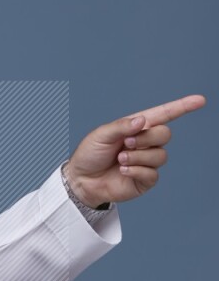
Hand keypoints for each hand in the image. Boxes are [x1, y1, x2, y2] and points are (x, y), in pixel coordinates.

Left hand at [64, 94, 205, 208]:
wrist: (81, 180)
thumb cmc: (90, 154)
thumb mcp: (101, 134)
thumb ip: (122, 126)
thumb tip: (142, 121)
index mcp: (137, 127)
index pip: (164, 115)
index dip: (182, 107)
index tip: (199, 100)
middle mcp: (145, 143)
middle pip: (165, 134)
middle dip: (146, 138)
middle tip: (126, 143)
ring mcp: (147, 161)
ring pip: (160, 155)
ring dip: (138, 156)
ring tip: (120, 159)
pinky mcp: (145, 180)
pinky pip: (152, 173)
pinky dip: (136, 170)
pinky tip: (123, 171)